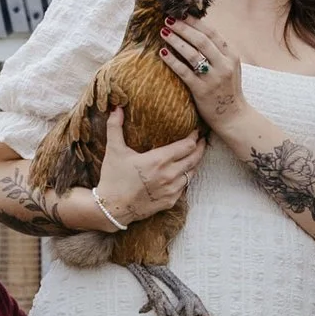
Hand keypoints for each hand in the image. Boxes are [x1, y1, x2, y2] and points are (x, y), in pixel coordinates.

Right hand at [88, 103, 201, 223]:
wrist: (112, 208)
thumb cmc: (113, 178)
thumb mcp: (113, 150)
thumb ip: (115, 127)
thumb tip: (116, 107)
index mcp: (158, 160)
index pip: (187, 145)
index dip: (194, 137)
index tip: (196, 130)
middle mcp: (169, 175)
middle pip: (195, 158)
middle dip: (200, 147)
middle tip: (202, 140)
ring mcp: (171, 190)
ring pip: (192, 173)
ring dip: (195, 163)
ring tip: (196, 155)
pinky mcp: (170, 201)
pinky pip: (184, 187)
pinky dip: (186, 178)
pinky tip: (184, 173)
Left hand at [157, 12, 245, 131]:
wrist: (233, 117)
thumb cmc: (228, 90)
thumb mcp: (230, 68)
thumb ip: (218, 52)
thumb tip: (197, 33)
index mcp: (231, 56)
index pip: (212, 33)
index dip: (195, 22)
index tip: (182, 14)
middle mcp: (224, 65)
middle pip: (201, 40)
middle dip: (183, 28)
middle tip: (168, 20)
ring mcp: (213, 78)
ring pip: (192, 54)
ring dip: (176, 41)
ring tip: (163, 33)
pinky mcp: (202, 90)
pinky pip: (184, 72)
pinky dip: (172, 60)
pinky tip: (162, 52)